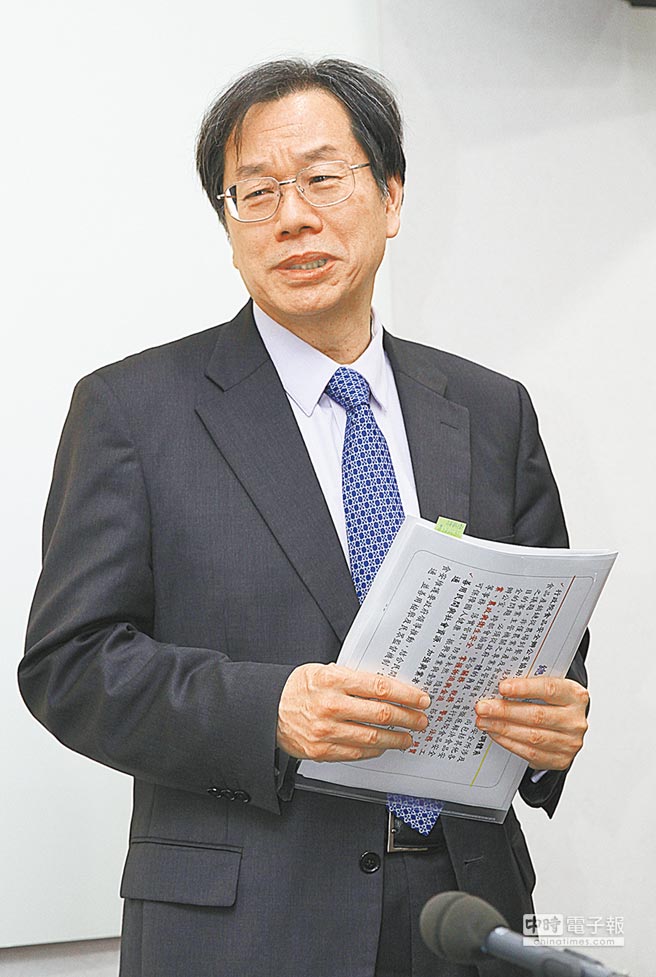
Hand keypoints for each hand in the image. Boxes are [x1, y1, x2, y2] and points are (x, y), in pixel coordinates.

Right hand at [277, 663, 429, 761]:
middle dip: (408, 718)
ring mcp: (326, 731)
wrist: (268, 710)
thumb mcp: (323, 671)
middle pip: (381, 714)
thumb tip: (388, 687)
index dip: (405, 695)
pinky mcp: (322, 751)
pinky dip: (376, 750)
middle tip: (420, 719)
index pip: (379, 687)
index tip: (420, 699)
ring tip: (408, 737)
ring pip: (373, 738)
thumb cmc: (298, 689)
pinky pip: (357, 753)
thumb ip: (353, 678)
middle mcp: (330, 706)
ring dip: (397, 738)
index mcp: (332, 680)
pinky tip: (384, 746)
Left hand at [475, 676, 588, 770]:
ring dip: (503, 728)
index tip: (502, 687)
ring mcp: (570, 742)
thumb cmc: (552, 703)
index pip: (549, 689)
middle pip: (537, 715)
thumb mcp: (547, 689)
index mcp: (575, 695)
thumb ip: (529, 685)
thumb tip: (497, 686)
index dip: (525, 688)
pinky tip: (496, 734)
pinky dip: (509, 742)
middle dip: (505, 711)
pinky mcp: (560, 759)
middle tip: (483, 707)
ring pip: (532, 736)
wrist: (567, 726)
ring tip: (484, 721)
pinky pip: (531, 752)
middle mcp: (575, 720)